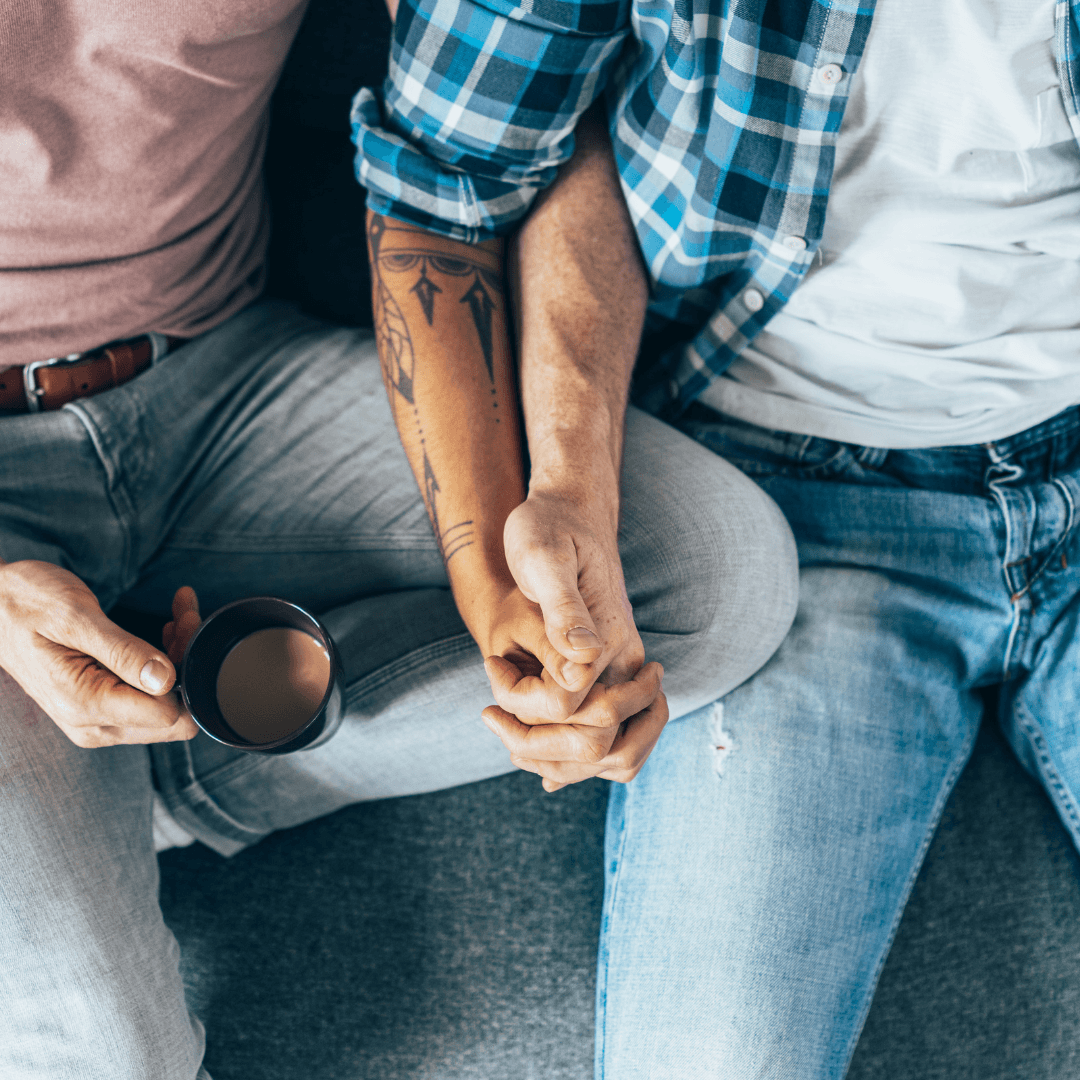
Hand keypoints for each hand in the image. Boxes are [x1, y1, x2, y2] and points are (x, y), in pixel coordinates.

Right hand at [0, 560, 197, 746]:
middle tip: (185, 617)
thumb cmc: (26, 604)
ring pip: (166, 704)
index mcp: (86, 706)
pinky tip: (167, 628)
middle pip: (173, 714)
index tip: (183, 626)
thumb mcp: (75, 618)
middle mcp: (95, 725)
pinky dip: (166, 662)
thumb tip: (165, 680)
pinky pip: (149, 695)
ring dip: (180, 659)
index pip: (169, 714)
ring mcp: (99, 719)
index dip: (187, 671)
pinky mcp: (104, 706)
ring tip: (178, 615)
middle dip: (188, 666)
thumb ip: (122, 652)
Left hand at [480, 488, 667, 789]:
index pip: (570, 709)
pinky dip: (572, 755)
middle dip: (535, 746)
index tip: (490, 672)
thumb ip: (563, 609)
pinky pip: (608, 737)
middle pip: (595, 744)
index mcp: (610, 638)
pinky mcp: (614, 675)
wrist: (571, 512)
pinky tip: (533, 750)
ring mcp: (624, 671)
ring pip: (608, 752)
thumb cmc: (547, 528)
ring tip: (505, 730)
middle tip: (489, 716)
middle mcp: (627, 662)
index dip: (521, 706)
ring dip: (555, 761)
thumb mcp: (543, 557)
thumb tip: (580, 660)